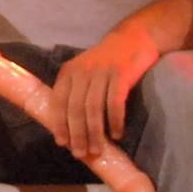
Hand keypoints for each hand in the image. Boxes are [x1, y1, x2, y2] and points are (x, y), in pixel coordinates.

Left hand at [52, 25, 159, 159]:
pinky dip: (114, 121)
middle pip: (75, 109)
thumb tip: (71, 126)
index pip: (57, 102)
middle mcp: (81, 72)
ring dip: (94, 133)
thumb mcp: (85, 71)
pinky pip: (115, 103)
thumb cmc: (107, 61)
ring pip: (93, 109)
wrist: (134, 38)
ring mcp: (101, 73)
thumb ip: (76, 91)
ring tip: (98, 150)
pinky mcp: (120, 75)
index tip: (62, 143)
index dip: (59, 123)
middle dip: (76, 134)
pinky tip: (116, 135)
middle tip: (80, 153)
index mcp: (68, 72)